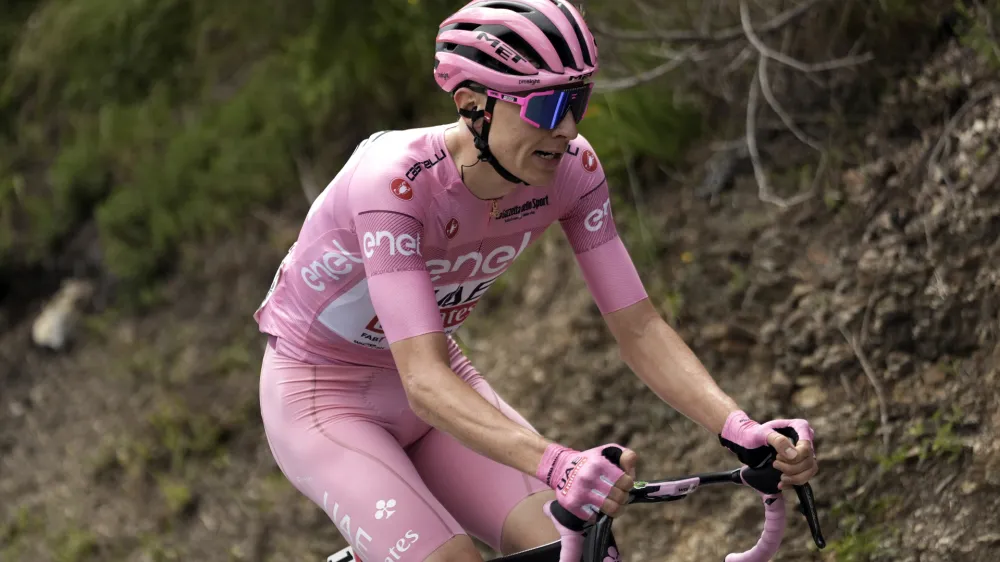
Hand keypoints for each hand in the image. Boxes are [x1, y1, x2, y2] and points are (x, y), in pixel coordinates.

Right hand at [538, 444, 636, 561]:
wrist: (560, 468)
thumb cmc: (590, 461)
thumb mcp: (607, 451)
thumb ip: (625, 456)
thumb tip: (632, 465)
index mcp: (598, 464)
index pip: (627, 482)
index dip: (628, 484)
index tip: (623, 483)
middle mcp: (588, 478)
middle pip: (621, 497)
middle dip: (623, 497)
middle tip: (617, 494)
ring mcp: (579, 492)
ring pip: (612, 510)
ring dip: (615, 508)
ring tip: (612, 503)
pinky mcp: (573, 505)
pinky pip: (596, 517)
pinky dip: (598, 514)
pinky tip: (596, 506)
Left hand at [719, 410, 818, 488]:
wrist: (748, 441)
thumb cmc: (754, 434)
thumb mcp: (762, 434)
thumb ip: (777, 441)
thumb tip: (793, 455)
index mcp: (799, 427)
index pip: (806, 447)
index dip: (795, 457)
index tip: (777, 457)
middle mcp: (805, 439)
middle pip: (809, 460)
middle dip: (792, 468)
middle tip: (774, 464)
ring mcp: (804, 452)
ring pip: (810, 470)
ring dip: (795, 478)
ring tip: (780, 477)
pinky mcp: (801, 463)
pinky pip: (805, 476)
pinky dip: (795, 482)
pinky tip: (781, 483)